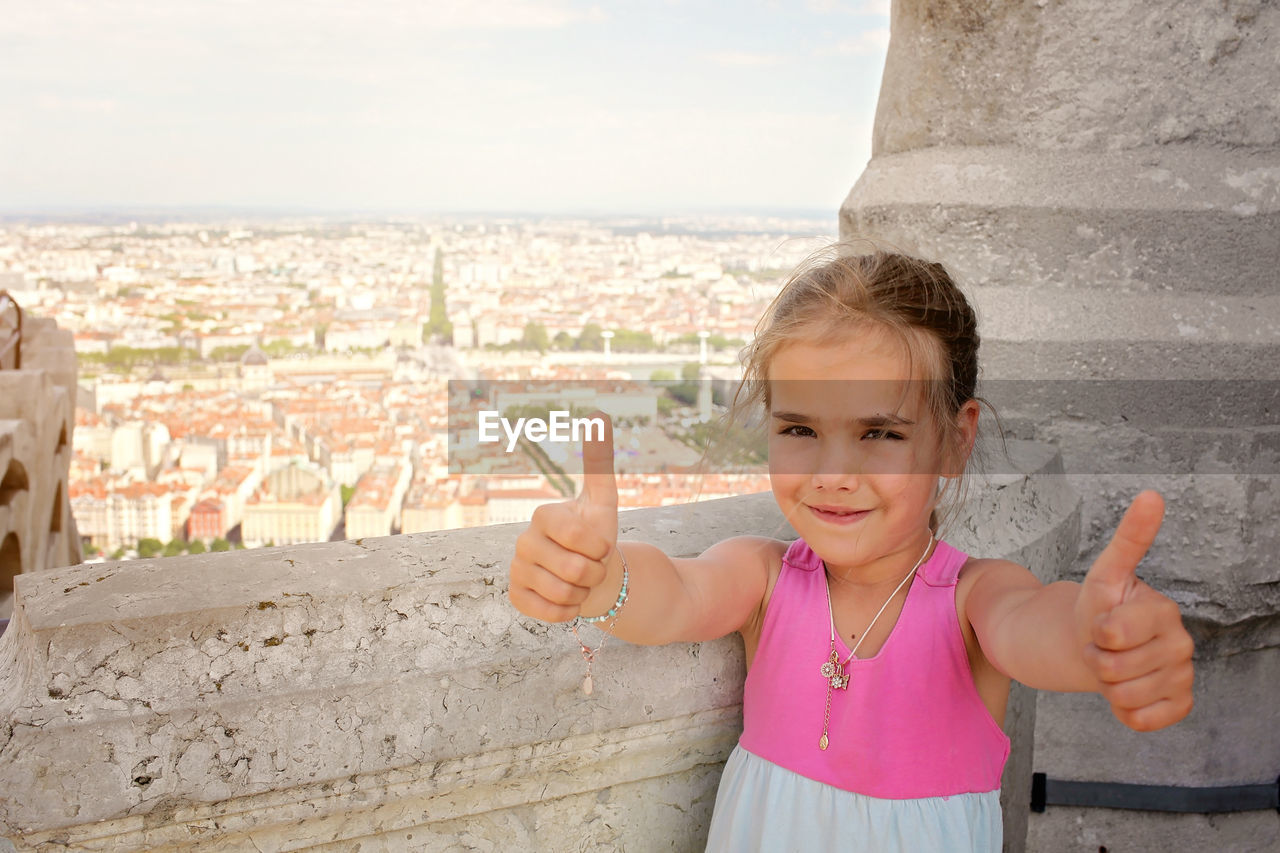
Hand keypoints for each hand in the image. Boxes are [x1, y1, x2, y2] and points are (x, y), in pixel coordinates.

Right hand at [509, 412, 619, 621]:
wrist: (591, 575)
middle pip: (573, 569)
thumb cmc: (597, 536)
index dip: (598, 547)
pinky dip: (567, 611)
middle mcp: (523, 541)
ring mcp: (516, 570)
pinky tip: (568, 600)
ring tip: (580, 582)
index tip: (602, 546)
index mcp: (543, 516)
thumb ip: (600, 462)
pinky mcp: (517, 597)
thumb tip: (599, 416)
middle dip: (594, 573)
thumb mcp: (604, 501)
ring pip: (563, 593)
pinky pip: (548, 612)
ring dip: (583, 593)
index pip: (575, 536)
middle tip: (591, 567)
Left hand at [1074, 491, 1194, 730]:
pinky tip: (1127, 689)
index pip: (1112, 634)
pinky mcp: (1180, 706)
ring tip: (1112, 664)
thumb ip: (1130, 537)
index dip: (1094, 632)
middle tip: (1102, 646)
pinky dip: (1123, 710)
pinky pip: (1141, 721)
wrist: (1098, 645)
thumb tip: (1151, 494)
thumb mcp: (1106, 571)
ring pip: (1123, 695)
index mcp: (1165, 611)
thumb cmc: (1101, 607)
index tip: (1100, 622)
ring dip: (1105, 684)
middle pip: (1114, 669)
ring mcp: (1183, 677)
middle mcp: (1183, 645)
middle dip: (1096, 659)